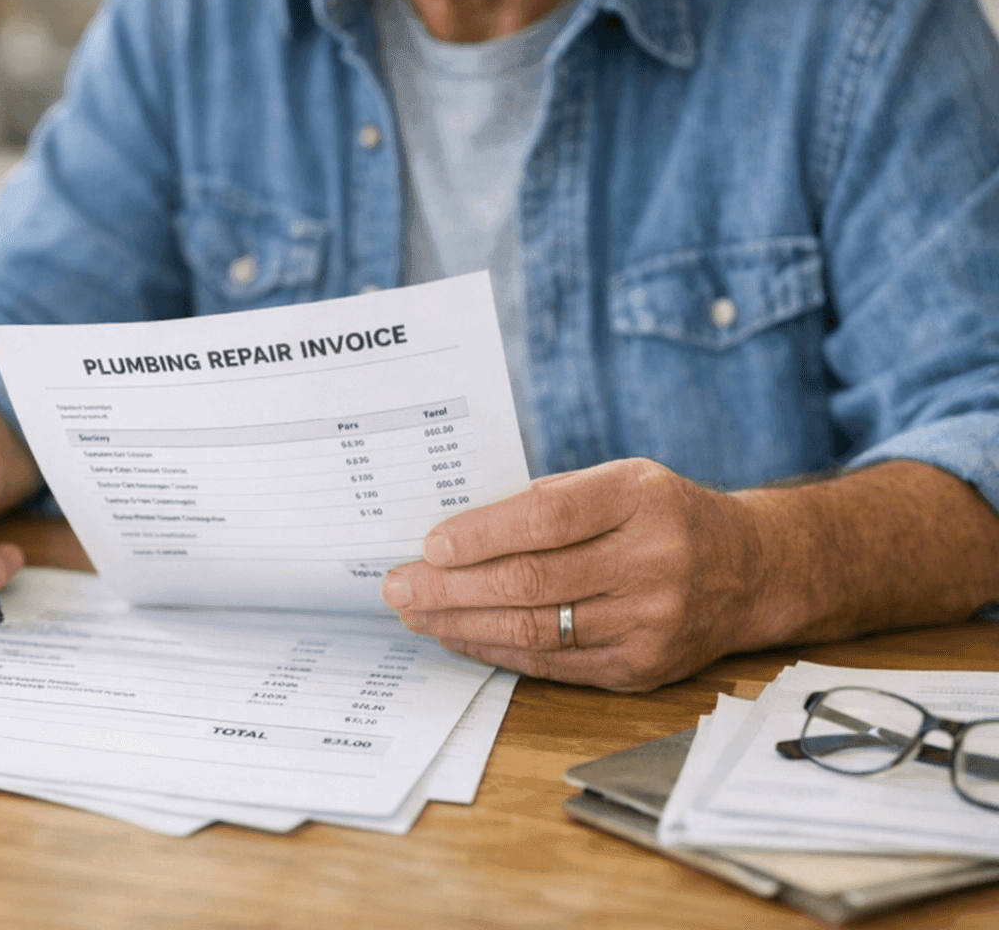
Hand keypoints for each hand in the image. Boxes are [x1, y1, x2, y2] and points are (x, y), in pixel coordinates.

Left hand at [381, 458, 762, 691]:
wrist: (749, 570)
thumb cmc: (663, 515)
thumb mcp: (620, 480)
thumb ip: (548, 500)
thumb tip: (455, 532)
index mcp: (641, 498)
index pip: (547, 518)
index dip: (481, 534)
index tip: (429, 545)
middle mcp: (652, 561)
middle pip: (532, 581)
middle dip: (451, 588)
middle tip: (399, 587)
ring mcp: (650, 622)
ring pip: (536, 629)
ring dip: (463, 625)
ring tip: (416, 614)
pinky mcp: (641, 668)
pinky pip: (553, 663)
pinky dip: (497, 650)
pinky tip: (459, 637)